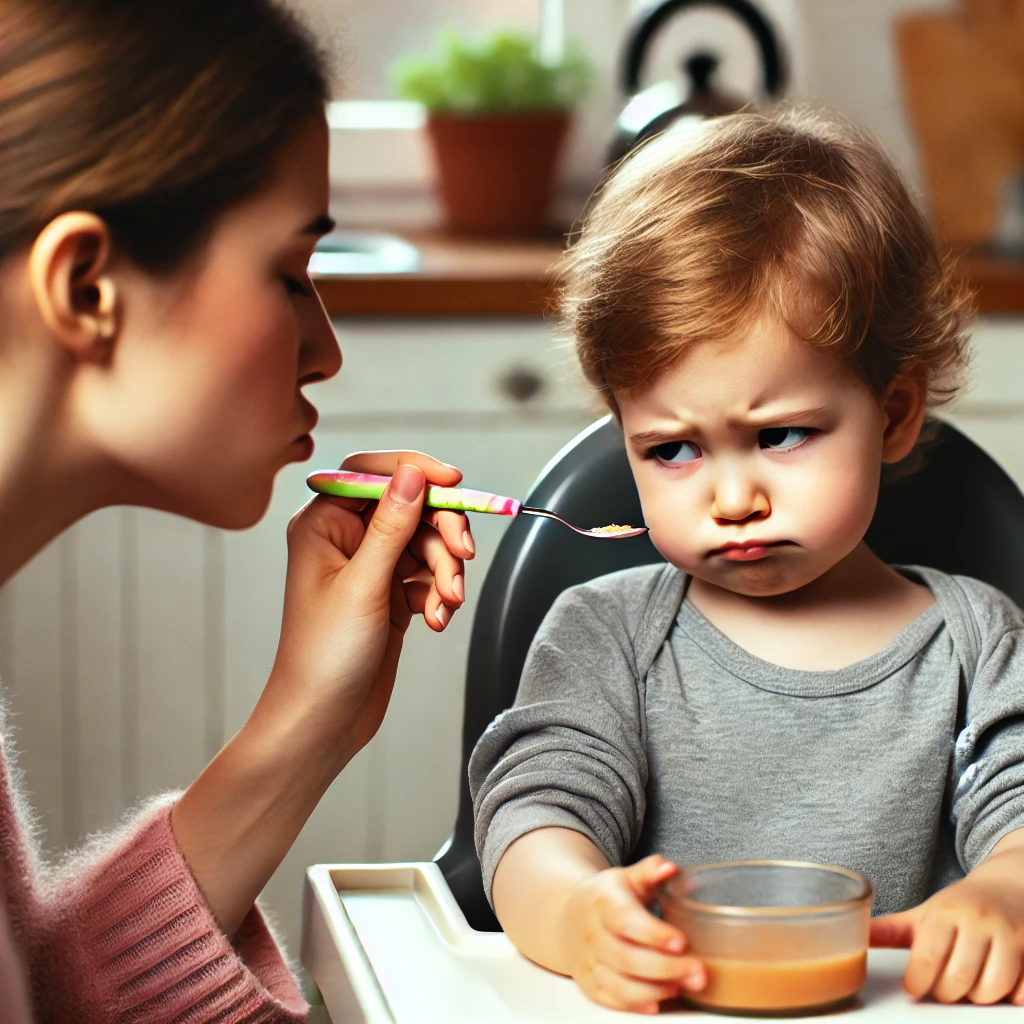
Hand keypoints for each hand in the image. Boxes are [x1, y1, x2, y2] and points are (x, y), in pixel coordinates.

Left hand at [264, 449, 474, 759]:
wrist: (323, 720)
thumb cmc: (323, 657)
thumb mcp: (363, 586)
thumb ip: (391, 526)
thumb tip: (411, 474)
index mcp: (323, 524)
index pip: (373, 473)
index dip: (416, 471)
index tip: (454, 482)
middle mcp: (346, 539)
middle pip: (411, 507)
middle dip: (443, 532)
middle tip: (463, 557)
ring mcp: (371, 567)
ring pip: (427, 543)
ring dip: (445, 571)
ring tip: (447, 605)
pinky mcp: (391, 594)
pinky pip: (429, 575)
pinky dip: (440, 594)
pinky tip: (437, 620)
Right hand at [559, 855, 705, 1013]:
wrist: (568, 918)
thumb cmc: (607, 898)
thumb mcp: (626, 878)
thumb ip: (649, 871)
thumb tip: (669, 868)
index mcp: (604, 904)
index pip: (625, 920)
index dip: (653, 933)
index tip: (681, 941)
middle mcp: (593, 935)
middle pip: (626, 958)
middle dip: (665, 969)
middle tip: (698, 972)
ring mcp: (590, 962)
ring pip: (619, 985)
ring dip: (655, 990)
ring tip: (683, 986)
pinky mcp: (590, 984)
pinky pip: (611, 1000)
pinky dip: (635, 1005)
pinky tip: (659, 1001)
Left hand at [871, 875, 1023, 1004]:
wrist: (1010, 886)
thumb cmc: (961, 906)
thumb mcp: (926, 913)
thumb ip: (891, 929)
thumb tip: (855, 936)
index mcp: (946, 912)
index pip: (927, 956)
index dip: (918, 981)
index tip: (913, 990)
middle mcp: (978, 921)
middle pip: (958, 978)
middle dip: (946, 993)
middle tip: (942, 989)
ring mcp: (1010, 935)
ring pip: (991, 989)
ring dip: (977, 997)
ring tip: (968, 988)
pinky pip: (1021, 992)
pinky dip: (1009, 997)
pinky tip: (997, 986)